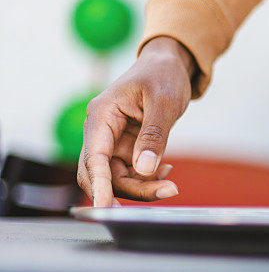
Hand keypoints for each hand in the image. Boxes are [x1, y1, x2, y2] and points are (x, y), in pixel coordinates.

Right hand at [77, 37, 195, 206]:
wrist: (169, 65)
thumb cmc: (163, 75)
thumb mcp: (164, 102)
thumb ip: (154, 135)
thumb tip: (145, 168)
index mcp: (101, 115)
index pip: (93, 157)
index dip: (99, 184)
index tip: (105, 206)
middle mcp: (101, 131)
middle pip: (103, 174)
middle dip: (131, 190)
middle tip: (168, 192)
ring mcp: (112, 142)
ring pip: (118, 178)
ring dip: (143, 187)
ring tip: (171, 184)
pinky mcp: (126, 148)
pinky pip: (131, 174)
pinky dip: (148, 179)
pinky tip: (166, 173)